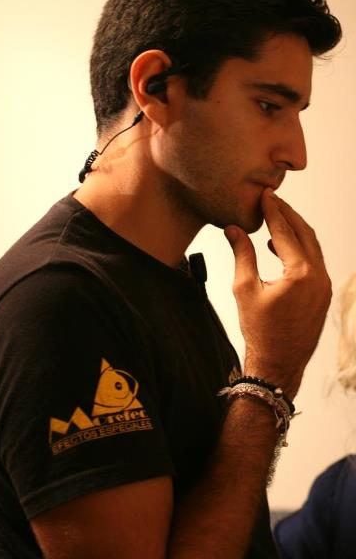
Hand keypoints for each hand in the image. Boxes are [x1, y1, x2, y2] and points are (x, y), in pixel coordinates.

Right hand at [224, 189, 331, 397]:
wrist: (278, 364)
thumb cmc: (260, 331)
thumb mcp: (244, 289)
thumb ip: (242, 254)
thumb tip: (234, 229)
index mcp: (300, 273)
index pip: (285, 231)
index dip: (273, 211)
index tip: (264, 195)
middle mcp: (319, 277)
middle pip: (304, 233)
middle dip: (287, 215)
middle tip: (272, 200)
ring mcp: (324, 286)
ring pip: (312, 246)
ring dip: (295, 230)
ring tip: (276, 218)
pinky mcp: (323, 294)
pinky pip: (314, 262)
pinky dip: (299, 249)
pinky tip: (281, 246)